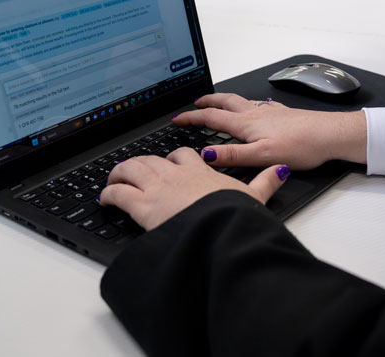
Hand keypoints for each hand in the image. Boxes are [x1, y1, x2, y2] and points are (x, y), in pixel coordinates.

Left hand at [99, 147, 288, 230]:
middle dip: (139, 163)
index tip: (168, 162)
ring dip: (119, 174)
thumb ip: (264, 183)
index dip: (172, 157)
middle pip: (151, 159)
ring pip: (130, 169)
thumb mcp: (253, 197)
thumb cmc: (233, 216)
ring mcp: (157, 187)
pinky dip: (109, 194)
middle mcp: (175, 174)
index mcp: (199, 171)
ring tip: (114, 180)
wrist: (219, 228)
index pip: (182, 155)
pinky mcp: (142, 205)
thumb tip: (279, 171)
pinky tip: (106, 200)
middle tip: (132, 171)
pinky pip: (118, 192)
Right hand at [172, 93, 366, 169]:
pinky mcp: (283, 114)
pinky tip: (256, 109)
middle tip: (195, 102)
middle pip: (225, 102)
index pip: (212, 118)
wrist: (330, 134)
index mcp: (247, 124)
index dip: (192, 118)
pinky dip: (248, 105)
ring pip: (241, 102)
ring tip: (218, 103)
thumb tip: (206, 155)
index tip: (178, 119)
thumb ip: (232, 156)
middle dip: (207, 101)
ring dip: (225, 101)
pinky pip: (259, 106)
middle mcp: (256, 114)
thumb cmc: (301, 146)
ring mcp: (270, 112)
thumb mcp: (262, 157)